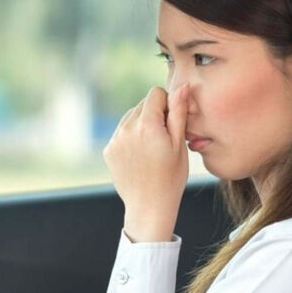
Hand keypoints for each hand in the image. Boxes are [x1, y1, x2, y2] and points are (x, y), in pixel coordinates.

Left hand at [103, 83, 189, 241]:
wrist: (149, 206)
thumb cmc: (171, 177)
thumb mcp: (180, 144)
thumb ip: (179, 112)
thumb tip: (182, 86)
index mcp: (147, 125)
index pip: (155, 94)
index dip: (167, 105)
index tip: (172, 124)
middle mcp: (126, 129)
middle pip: (142, 104)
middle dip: (154, 114)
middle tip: (163, 139)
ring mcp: (115, 139)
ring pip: (130, 117)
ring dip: (142, 125)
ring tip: (152, 149)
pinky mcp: (109, 150)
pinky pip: (121, 132)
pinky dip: (131, 137)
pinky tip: (140, 156)